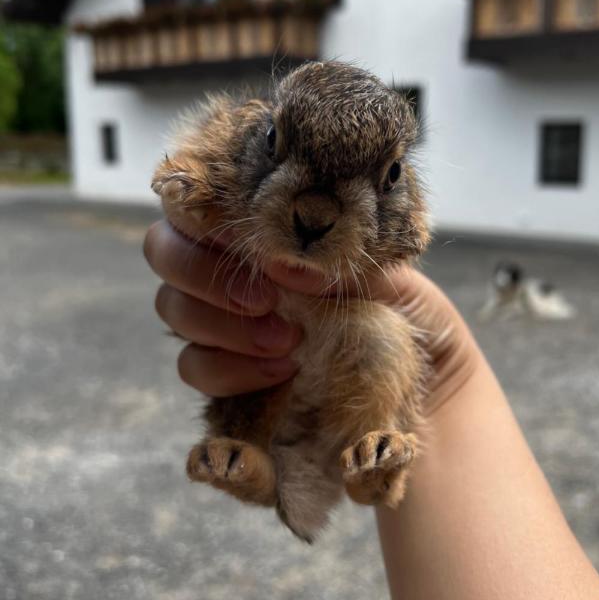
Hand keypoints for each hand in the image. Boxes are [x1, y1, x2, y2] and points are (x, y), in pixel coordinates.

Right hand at [143, 219, 479, 414]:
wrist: (433, 403)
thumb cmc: (417, 327)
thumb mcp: (397, 280)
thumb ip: (348, 256)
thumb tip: (298, 257)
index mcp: (274, 230)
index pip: (203, 196)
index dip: (208, 212)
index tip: (262, 245)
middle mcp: (240, 269)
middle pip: (164, 247)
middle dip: (202, 271)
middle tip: (265, 298)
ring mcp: (227, 323)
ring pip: (172, 307)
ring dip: (220, 323)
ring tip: (288, 342)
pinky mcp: (228, 378)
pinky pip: (194, 366)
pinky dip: (230, 369)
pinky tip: (282, 371)